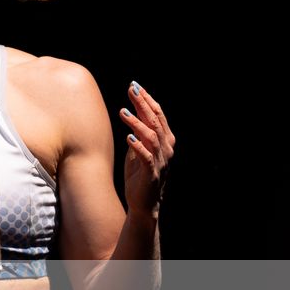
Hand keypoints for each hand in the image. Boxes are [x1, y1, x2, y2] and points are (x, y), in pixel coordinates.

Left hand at [119, 80, 173, 215]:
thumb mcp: (138, 149)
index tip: (135, 86)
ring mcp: (160, 162)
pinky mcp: (151, 174)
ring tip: (123, 112)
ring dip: (138, 124)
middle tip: (131, 90)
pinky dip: (138, 147)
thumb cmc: (140, 175)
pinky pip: (146, 158)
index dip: (147, 100)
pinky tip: (128, 137)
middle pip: (156, 122)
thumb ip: (139, 133)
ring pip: (152, 138)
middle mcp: (166, 149)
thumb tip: (132, 111)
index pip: (158, 116)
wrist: (144, 203)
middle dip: (144, 105)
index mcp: (165, 141)